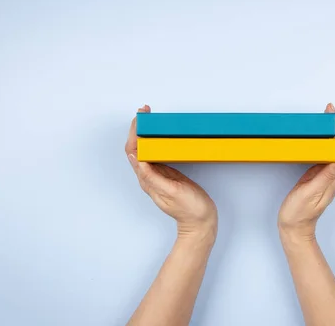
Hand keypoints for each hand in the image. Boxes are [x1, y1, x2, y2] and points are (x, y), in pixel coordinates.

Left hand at [125, 105, 217, 239]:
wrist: (201, 222)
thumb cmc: (189, 209)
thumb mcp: (171, 191)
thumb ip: (153, 176)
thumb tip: (137, 159)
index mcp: (147, 179)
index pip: (134, 151)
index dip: (134, 132)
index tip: (140, 118)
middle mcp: (149, 176)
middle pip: (137, 147)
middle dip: (138, 128)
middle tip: (145, 111)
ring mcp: (159, 174)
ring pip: (147, 149)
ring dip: (146, 133)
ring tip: (150, 118)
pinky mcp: (169, 173)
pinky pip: (158, 153)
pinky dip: (157, 141)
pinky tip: (162, 134)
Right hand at [278, 103, 334, 239]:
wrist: (294, 228)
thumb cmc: (300, 213)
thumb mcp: (312, 193)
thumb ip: (327, 175)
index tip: (332, 116)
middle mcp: (334, 174)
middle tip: (328, 112)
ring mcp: (326, 173)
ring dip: (333, 131)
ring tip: (324, 118)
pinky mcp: (317, 173)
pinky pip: (326, 153)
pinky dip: (324, 140)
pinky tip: (316, 135)